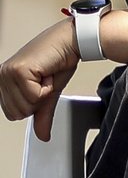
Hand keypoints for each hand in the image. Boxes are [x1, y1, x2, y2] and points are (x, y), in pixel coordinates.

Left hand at [0, 19, 81, 140]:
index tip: (41, 86)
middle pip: (18, 112)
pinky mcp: (18, 71)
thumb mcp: (49, 93)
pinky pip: (34, 96)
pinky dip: (47, 87)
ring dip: (43, 93)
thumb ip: (42, 114)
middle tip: (44, 81)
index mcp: (4, 81)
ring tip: (46, 75)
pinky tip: (47, 73)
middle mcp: (1, 76)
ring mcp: (7, 73)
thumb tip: (42, 135)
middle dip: (38, 100)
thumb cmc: (59, 60)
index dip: (34, 105)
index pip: (12, 114)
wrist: (70, 42)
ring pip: (25, 105)